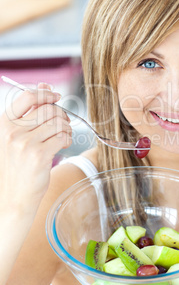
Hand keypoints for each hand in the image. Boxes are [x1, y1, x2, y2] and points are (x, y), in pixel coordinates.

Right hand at [0, 83, 71, 214]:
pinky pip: (62, 136)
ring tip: (64, 135)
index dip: (46, 94)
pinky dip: (67, 138)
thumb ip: (31, 111)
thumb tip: (45, 86)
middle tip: (64, 124)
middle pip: (48, 109)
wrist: (14, 198)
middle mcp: (12, 131)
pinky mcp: (39, 155)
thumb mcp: (18, 137)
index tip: (56, 97)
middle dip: (61, 114)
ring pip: (58, 122)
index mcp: (4, 123)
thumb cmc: (18, 166)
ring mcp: (25, 143)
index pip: (27, 96)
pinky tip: (63, 144)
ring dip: (66, 127)